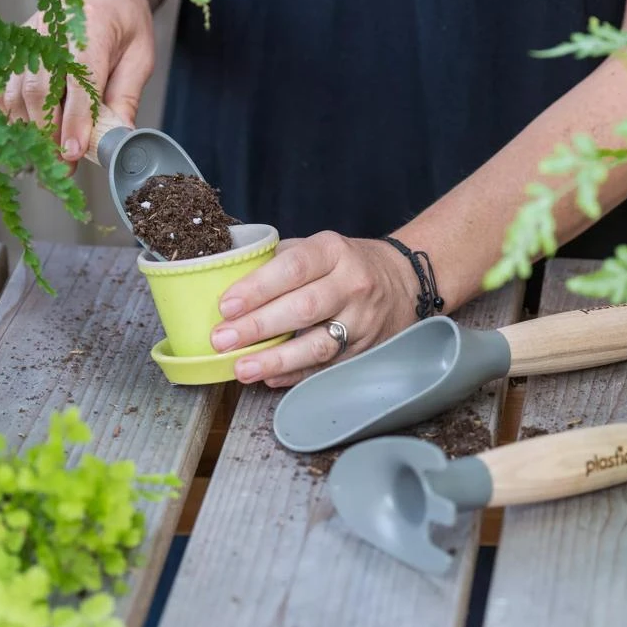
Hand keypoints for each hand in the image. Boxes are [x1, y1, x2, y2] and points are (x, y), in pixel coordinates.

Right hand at [0, 0, 154, 165]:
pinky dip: (11, 112)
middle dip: (49, 133)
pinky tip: (26, 132)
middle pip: (39, 90)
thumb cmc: (124, 17)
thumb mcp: (140, 53)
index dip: (75, 121)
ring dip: (29, 129)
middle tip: (63, 166)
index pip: (78, 82)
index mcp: (90, 30)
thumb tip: (122, 136)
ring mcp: (29, 39)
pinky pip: (4, 85)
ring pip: (17, 91)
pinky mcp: (18, 47)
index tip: (74, 152)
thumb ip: (128, 94)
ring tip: (47, 158)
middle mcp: (52, 33)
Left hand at [211, 232, 418, 386]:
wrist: (404, 282)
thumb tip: (228, 280)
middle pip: (303, 308)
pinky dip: (296, 375)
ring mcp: (362, 320)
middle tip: (222, 340)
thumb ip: (279, 261)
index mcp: (334, 251)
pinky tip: (270, 379)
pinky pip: (326, 367)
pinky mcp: (364, 349)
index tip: (226, 306)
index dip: (258, 288)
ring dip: (276, 360)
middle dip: (258, 327)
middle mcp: (352, 284)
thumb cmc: (346, 264)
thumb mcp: (318, 248)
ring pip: (318, 345)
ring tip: (242, 368)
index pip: (293, 268)